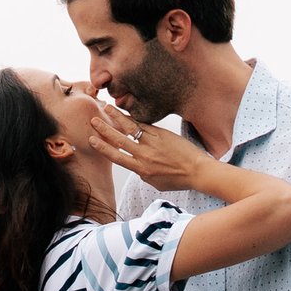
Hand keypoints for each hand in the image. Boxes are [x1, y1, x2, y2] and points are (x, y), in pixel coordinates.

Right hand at [88, 107, 217, 193]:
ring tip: (107, 108)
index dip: (103, 147)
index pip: (117, 156)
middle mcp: (144, 156)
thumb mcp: (156, 182)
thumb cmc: (179, 179)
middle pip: (119, 140)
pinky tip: (127, 112)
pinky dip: (134, 118)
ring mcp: (153, 143)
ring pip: (131, 128)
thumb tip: (136, 167)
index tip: (92, 140)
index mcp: (141, 169)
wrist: (198, 171)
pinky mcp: (162, 134)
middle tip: (94, 120)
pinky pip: (145, 125)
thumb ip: (143, 174)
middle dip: (105, 129)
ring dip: (117, 117)